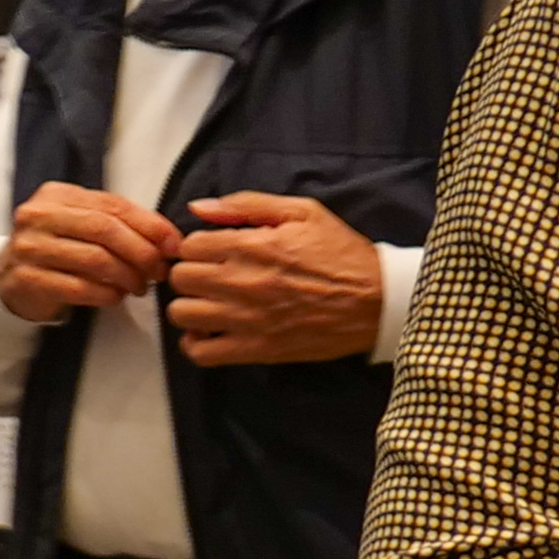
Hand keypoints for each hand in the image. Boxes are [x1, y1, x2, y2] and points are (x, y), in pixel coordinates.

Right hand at [0, 181, 180, 323]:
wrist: (7, 278)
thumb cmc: (57, 248)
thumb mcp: (82, 225)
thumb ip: (120, 223)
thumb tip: (171, 240)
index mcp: (56, 195)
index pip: (113, 205)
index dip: (150, 225)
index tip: (174, 246)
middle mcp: (38, 216)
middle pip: (105, 230)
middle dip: (141, 252)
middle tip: (159, 271)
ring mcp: (29, 248)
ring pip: (94, 260)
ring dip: (127, 276)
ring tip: (140, 287)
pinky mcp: (26, 279)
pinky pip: (78, 287)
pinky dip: (106, 295)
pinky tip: (116, 298)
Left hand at [167, 191, 389, 367]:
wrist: (378, 300)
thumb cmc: (340, 253)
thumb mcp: (302, 212)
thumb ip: (246, 205)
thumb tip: (199, 207)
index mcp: (250, 246)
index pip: (189, 246)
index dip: (197, 247)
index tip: (212, 252)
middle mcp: (241, 282)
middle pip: (180, 278)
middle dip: (190, 274)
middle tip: (210, 276)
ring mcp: (246, 319)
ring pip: (182, 314)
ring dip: (190, 307)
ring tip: (209, 303)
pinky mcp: (256, 349)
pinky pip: (201, 353)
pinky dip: (197, 344)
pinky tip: (211, 332)